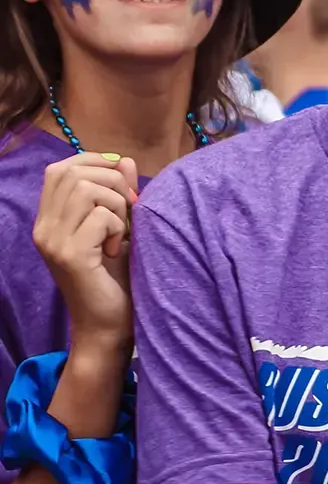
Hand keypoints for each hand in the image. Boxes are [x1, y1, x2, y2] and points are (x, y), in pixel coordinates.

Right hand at [32, 153, 139, 352]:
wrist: (108, 324)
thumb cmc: (116, 275)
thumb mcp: (120, 225)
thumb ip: (119, 192)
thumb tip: (124, 160)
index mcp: (49, 219)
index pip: (60, 169)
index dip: (94, 162)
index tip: (121, 179)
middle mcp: (43, 228)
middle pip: (75, 173)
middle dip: (113, 183)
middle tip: (127, 212)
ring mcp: (52, 242)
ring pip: (88, 190)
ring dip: (117, 206)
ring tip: (120, 232)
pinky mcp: (69, 255)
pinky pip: (101, 216)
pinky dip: (119, 227)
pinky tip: (116, 249)